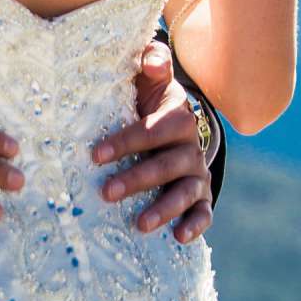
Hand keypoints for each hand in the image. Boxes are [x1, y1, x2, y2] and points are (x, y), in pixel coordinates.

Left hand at [91, 42, 211, 243]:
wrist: (174, 126)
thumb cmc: (148, 102)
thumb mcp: (149, 80)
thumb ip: (150, 63)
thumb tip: (151, 62)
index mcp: (176, 118)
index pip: (153, 129)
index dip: (126, 141)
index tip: (95, 155)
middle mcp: (190, 146)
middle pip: (168, 163)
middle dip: (138, 178)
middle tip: (107, 192)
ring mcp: (197, 173)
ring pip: (185, 191)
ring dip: (164, 207)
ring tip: (140, 224)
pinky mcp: (201, 196)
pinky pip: (204, 212)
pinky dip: (196, 225)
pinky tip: (180, 238)